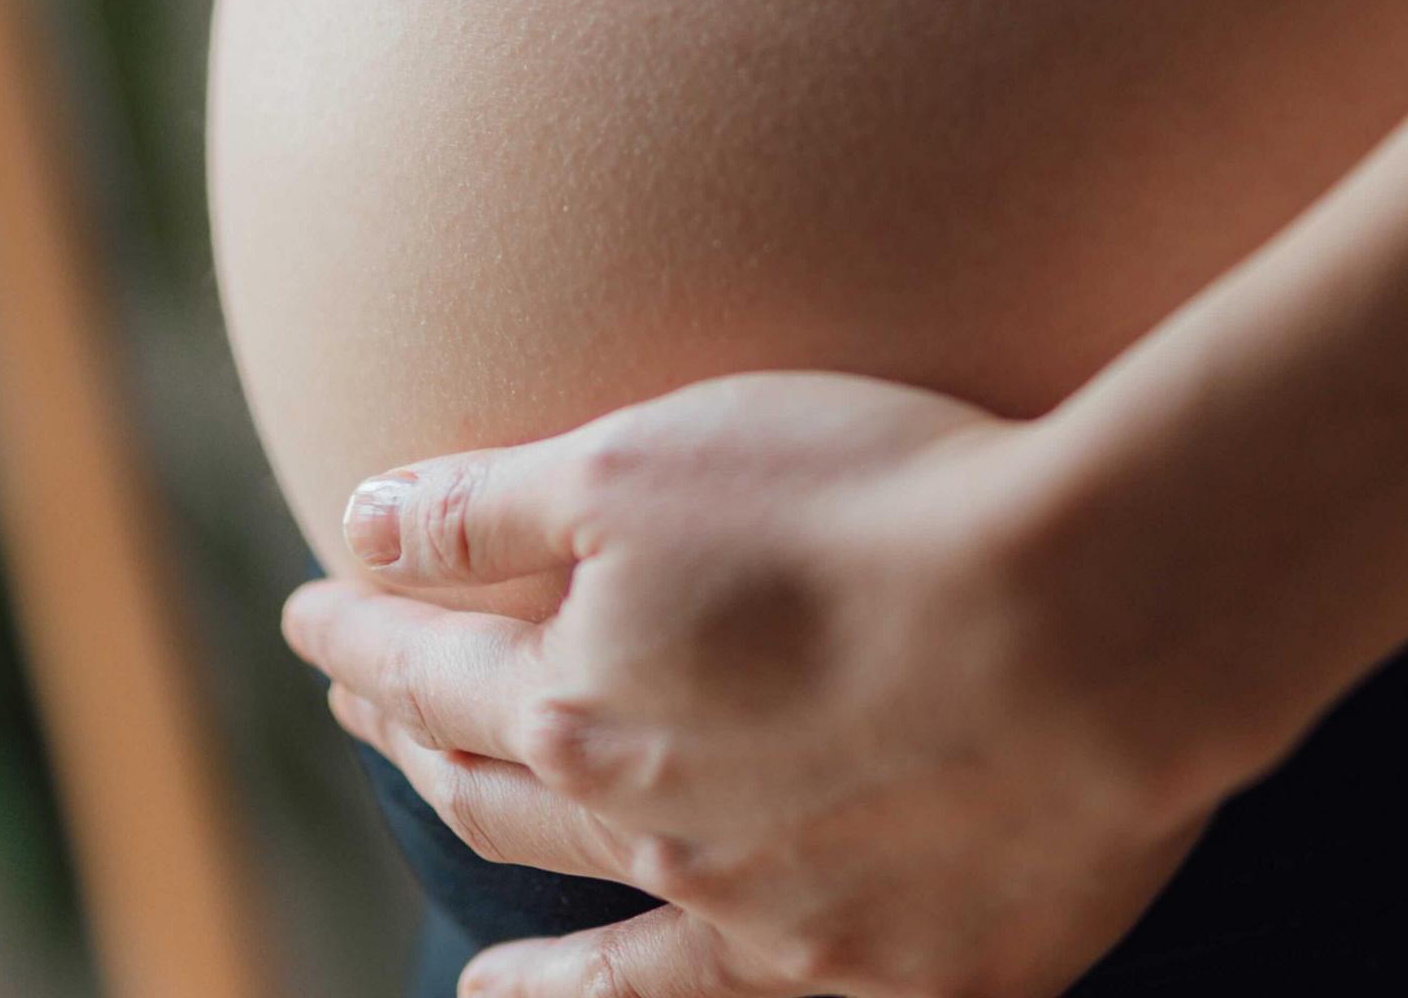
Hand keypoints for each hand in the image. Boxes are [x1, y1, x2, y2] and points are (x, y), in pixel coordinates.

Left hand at [281, 372, 1233, 997]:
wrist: (1091, 630)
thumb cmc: (874, 507)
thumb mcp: (644, 461)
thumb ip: (487, 509)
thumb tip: (356, 531)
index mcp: (577, 701)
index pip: (425, 669)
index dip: (361, 633)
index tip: (316, 608)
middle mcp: (651, 832)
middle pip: (493, 789)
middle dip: (417, 740)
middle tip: (373, 709)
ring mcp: (771, 920)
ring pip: (598, 935)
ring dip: (528, 939)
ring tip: (476, 972)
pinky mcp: (897, 973)